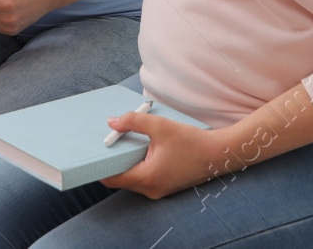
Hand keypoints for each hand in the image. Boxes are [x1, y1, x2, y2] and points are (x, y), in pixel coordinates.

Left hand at [97, 112, 238, 199]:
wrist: (219, 154)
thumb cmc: (191, 141)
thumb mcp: (160, 126)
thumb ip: (133, 122)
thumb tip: (111, 122)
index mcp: (146, 178)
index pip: (112, 179)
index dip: (99, 166)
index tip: (93, 152)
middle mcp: (151, 189)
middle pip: (121, 178)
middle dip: (113, 160)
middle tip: (107, 141)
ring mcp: (159, 190)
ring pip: (133, 177)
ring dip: (127, 161)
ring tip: (124, 141)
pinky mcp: (166, 185)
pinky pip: (145, 177)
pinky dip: (139, 164)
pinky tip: (141, 147)